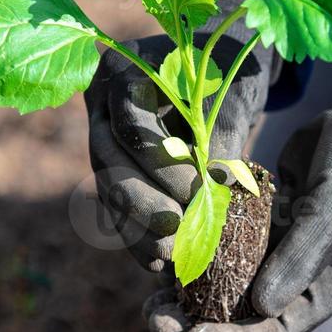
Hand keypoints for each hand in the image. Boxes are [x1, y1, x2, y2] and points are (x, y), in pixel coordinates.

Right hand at [85, 0, 281, 270]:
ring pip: (109, 189)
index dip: (162, 163)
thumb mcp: (230, 92)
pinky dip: (136, 236)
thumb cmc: (228, 71)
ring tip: (166, 258)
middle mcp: (102, 105)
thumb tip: (216, 188)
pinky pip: (116, 207)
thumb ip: (220, 134)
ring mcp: (102, 140)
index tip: (198, 192)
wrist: (220, 68)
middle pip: (110, 161)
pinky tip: (156, 263)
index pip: (132, 124)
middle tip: (175, 231)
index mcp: (124, 72)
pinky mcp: (113, 170)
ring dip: (135, 228)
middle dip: (142, 202)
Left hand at [145, 55, 331, 331]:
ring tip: (152, 304)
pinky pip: (227, 248)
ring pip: (232, 285)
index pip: (282, 329)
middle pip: (250, 315)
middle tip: (158, 324)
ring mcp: (284, 250)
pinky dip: (199, 254)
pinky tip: (166, 257)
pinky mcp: (265, 224)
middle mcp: (306, 275)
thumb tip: (262, 308)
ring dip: (193, 294)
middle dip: (203, 323)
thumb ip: (301, 254)